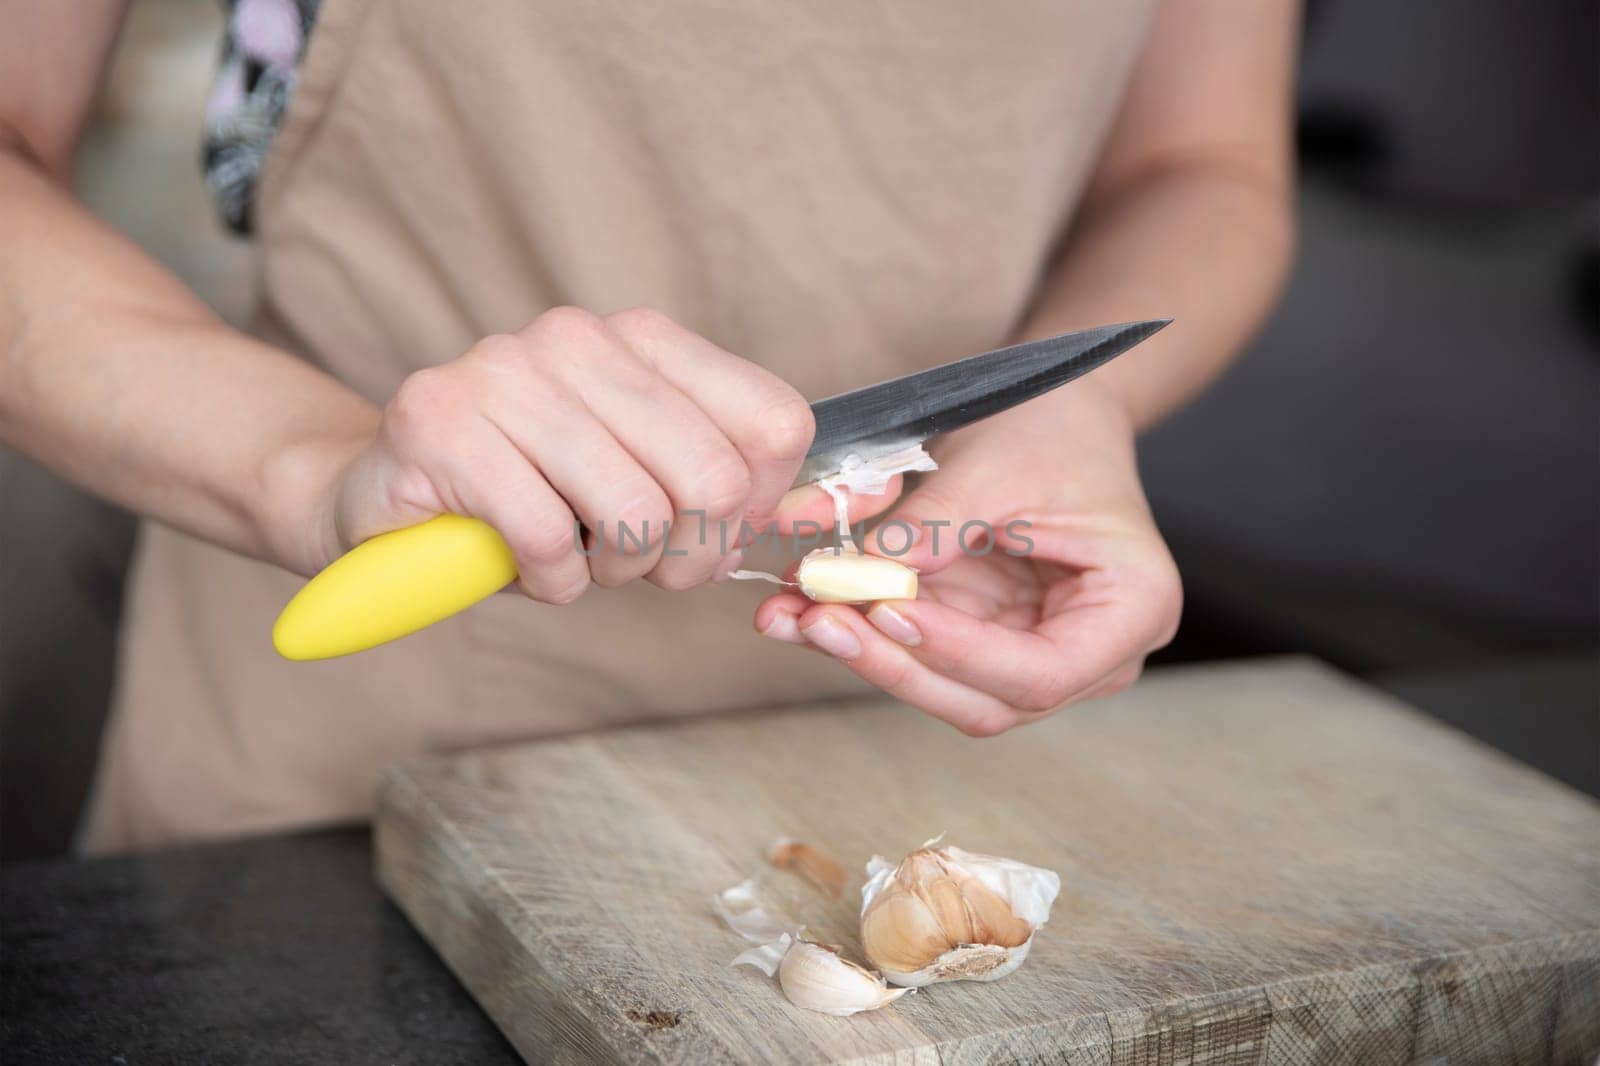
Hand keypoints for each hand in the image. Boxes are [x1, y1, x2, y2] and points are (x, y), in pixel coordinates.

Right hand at [303, 307, 819, 601]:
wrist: (383, 500)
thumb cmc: (531, 500)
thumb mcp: (645, 483)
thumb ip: (732, 485)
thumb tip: (841, 502)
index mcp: (643, 338)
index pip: (771, 422)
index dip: (759, 507)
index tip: (712, 537)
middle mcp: (577, 337)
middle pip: (711, 477)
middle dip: (688, 557)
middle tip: (644, 570)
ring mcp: (504, 370)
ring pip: (633, 512)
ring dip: (615, 573)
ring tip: (578, 561)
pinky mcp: (440, 421)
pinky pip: (549, 541)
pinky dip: (550, 583)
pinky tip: (522, 565)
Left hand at [754, 378, 1181, 735]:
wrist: (1058, 409)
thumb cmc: (1053, 428)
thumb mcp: (997, 465)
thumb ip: (935, 525)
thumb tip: (859, 574)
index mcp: (1132, 610)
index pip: (1041, 672)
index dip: (959, 654)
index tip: (889, 610)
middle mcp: (1092, 654)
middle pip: (988, 699)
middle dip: (895, 663)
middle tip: (817, 619)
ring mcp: (1033, 653)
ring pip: (944, 688)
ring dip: (865, 655)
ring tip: (790, 613)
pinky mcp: (983, 641)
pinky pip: (920, 654)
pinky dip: (862, 634)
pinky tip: (802, 608)